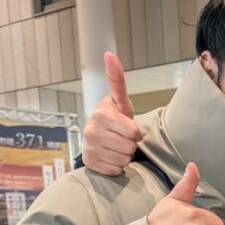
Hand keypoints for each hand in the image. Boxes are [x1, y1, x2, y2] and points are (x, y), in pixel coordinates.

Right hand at [82, 52, 141, 175]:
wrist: (100, 136)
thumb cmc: (115, 118)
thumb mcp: (120, 101)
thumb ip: (117, 80)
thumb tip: (109, 54)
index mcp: (101, 114)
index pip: (133, 132)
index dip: (136, 133)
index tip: (130, 129)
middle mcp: (91, 130)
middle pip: (130, 147)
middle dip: (131, 144)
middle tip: (123, 138)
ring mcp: (88, 147)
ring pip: (124, 160)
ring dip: (125, 156)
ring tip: (117, 146)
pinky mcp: (89, 162)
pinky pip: (115, 170)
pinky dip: (117, 167)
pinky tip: (110, 157)